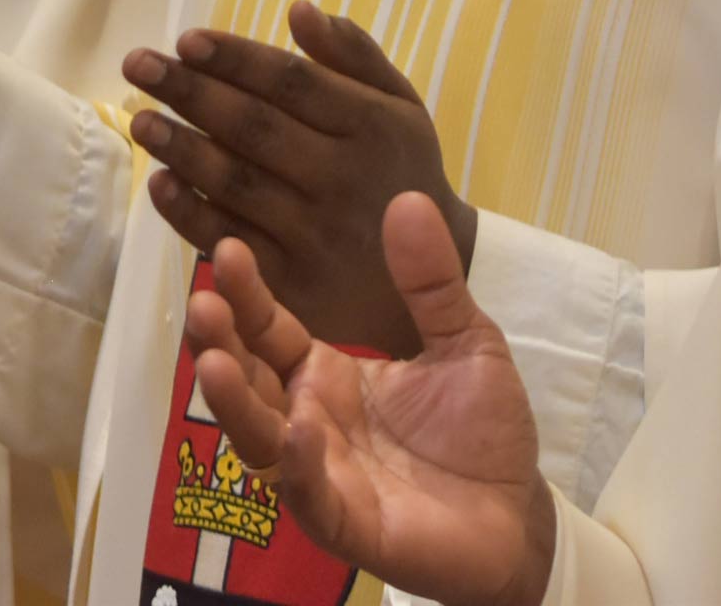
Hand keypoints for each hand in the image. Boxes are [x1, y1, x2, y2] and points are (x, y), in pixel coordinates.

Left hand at [129, 0, 474, 353]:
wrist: (430, 275)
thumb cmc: (399, 171)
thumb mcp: (399, 105)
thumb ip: (353, 54)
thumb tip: (298, 9)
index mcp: (372, 125)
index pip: (292, 81)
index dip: (235, 58)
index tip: (186, 39)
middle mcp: (345, 178)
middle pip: (254, 127)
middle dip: (190, 91)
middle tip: (138, 65)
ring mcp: (318, 235)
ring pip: (235, 182)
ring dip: (179, 147)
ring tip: (140, 120)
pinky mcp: (294, 284)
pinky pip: (230, 241)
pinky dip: (188, 212)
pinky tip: (159, 182)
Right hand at [188, 194, 555, 605]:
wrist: (518, 513)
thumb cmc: (481, 430)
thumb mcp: (464, 340)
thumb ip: (432, 281)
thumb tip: (410, 198)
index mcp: (326, 373)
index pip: (269, 329)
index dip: (246, 293)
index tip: (228, 248)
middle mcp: (308, 419)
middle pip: (247, 379)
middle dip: (218, 343)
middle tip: (203, 302)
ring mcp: (319, 473)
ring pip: (257, 437)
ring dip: (233, 401)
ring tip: (213, 362)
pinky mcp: (344, 522)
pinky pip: (307, 495)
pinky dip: (297, 464)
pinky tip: (298, 429)